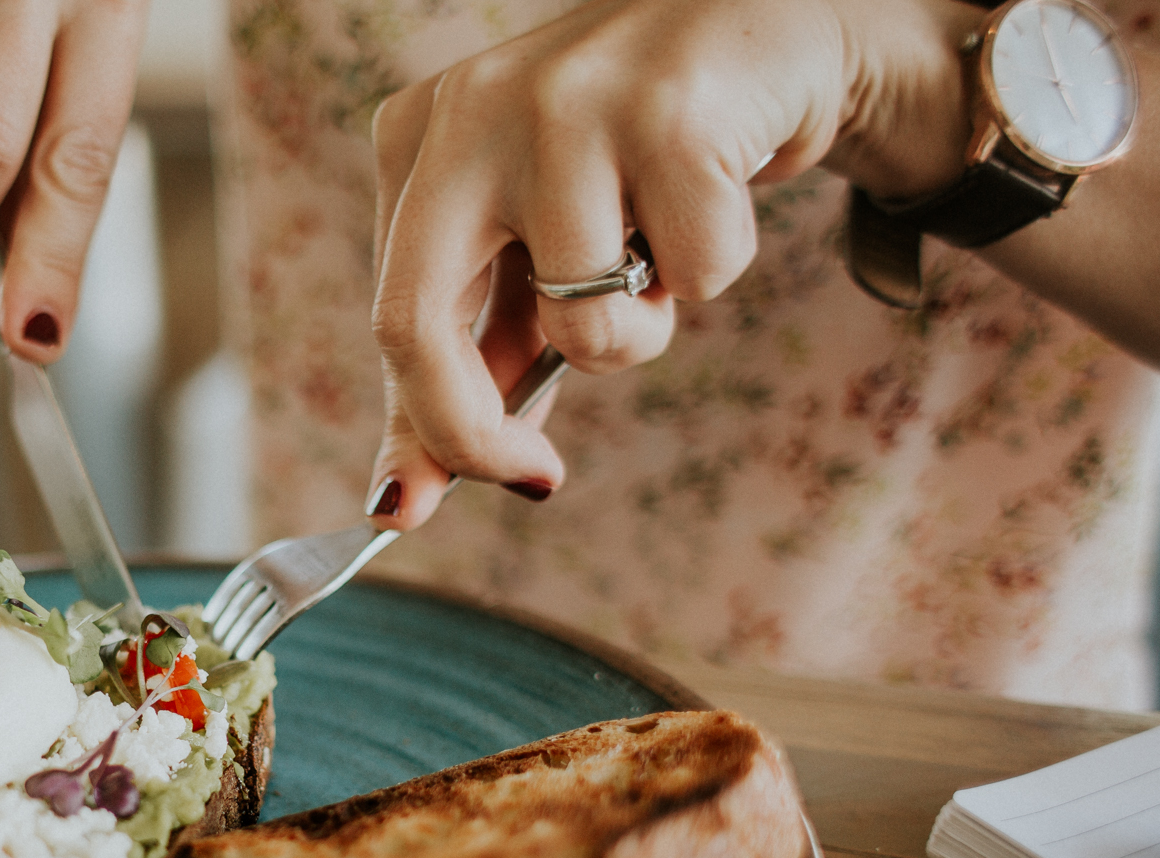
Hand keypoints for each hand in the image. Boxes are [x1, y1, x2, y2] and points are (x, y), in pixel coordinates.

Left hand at [362, 0, 974, 530]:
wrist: (768, 37)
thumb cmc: (635, 166)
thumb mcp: (536, 257)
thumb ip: (480, 364)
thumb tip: (412, 495)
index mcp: (419, 140)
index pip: (391, 320)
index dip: (425, 434)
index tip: (432, 508)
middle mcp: (472, 111)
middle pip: (417, 323)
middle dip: (470, 432)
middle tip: (533, 478)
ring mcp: (567, 103)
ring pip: (585, 322)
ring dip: (644, 329)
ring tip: (658, 255)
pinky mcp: (671, 109)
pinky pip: (697, 276)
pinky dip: (715, 267)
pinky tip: (715, 193)